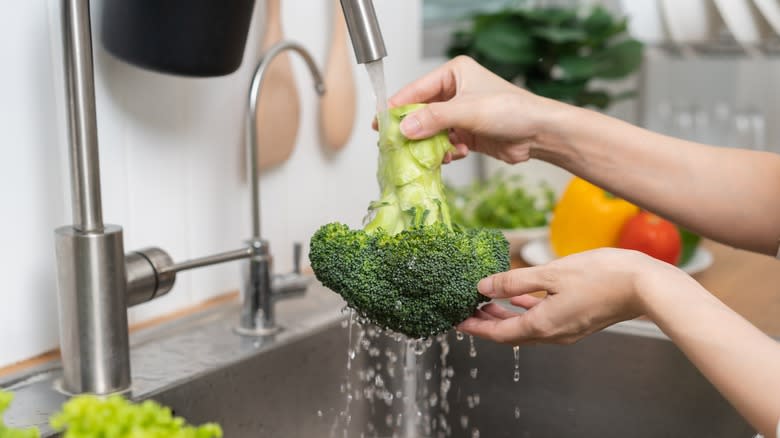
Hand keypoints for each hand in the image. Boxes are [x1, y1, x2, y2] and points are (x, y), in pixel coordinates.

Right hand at [379, 56, 563, 163]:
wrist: (539, 133)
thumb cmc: (510, 110)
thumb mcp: (467, 111)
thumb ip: (433, 119)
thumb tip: (403, 128)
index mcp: (454, 74)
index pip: (416, 90)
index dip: (397, 107)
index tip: (380, 124)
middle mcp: (455, 92)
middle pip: (421, 113)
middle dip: (414, 131)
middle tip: (397, 146)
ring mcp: (460, 114)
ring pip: (431, 131)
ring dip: (430, 145)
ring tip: (432, 154)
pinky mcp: (466, 134)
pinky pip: (443, 144)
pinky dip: (445, 152)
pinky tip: (454, 155)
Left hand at [458, 248, 685, 345]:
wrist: (646, 285)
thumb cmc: (602, 275)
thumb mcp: (551, 273)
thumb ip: (514, 281)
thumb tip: (483, 287)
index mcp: (543, 325)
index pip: (498, 333)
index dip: (475, 328)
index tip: (456, 322)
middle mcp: (553, 334)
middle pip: (510, 334)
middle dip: (486, 323)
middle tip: (466, 310)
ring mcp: (567, 330)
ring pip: (526, 327)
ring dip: (505, 316)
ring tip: (486, 302)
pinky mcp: (577, 321)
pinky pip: (543, 320)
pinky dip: (526, 309)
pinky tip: (520, 296)